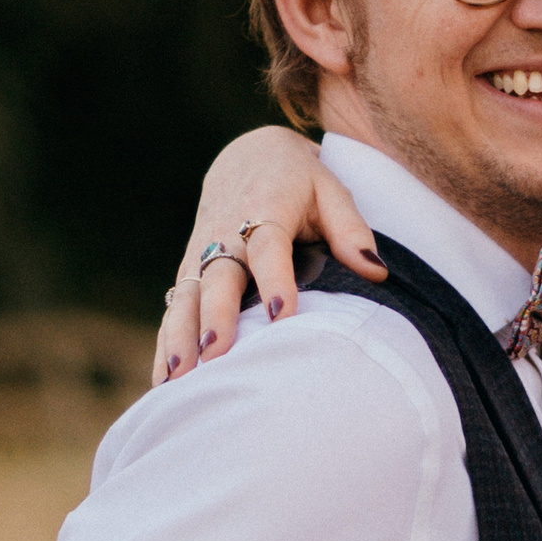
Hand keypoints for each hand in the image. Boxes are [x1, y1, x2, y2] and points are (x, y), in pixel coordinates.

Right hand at [152, 127, 384, 384]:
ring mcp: (201, 253)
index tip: (282, 316)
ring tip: (179, 380)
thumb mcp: (330, 191)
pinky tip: (165, 384)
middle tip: (216, 355)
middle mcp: (225, 232)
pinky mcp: (190, 272)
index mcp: (264, 208)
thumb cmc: (300, 181)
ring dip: (181, 337)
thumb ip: (351, 230)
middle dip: (215, 316)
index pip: (268, 246)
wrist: (251, 156)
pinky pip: (175, 309)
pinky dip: (168, 344)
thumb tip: (376, 271)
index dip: (274, 279)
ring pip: (187, 297)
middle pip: (218, 276)